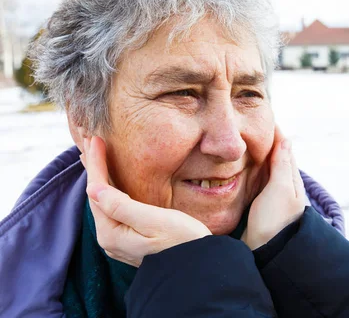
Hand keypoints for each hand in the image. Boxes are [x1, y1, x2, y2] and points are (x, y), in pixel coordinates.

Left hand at [82, 136, 211, 266]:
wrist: (198, 269)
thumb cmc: (182, 242)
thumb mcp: (154, 220)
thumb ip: (122, 206)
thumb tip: (94, 189)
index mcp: (112, 233)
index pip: (98, 190)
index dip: (96, 163)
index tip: (96, 139)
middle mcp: (110, 238)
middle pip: (97, 196)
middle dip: (94, 168)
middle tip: (90, 141)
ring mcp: (119, 240)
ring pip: (105, 202)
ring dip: (102, 178)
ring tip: (97, 156)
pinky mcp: (130, 240)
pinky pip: (114, 209)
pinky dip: (111, 190)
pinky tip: (112, 182)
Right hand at [242, 127, 305, 249]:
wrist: (266, 253)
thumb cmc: (276, 220)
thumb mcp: (281, 189)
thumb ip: (282, 165)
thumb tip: (287, 139)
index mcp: (291, 180)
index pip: (284, 149)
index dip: (275, 133)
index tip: (263, 116)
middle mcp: (281, 186)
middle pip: (272, 158)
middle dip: (263, 142)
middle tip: (249, 125)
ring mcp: (268, 196)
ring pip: (261, 170)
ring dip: (254, 156)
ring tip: (241, 141)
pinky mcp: (256, 206)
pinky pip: (252, 183)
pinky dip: (246, 171)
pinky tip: (236, 167)